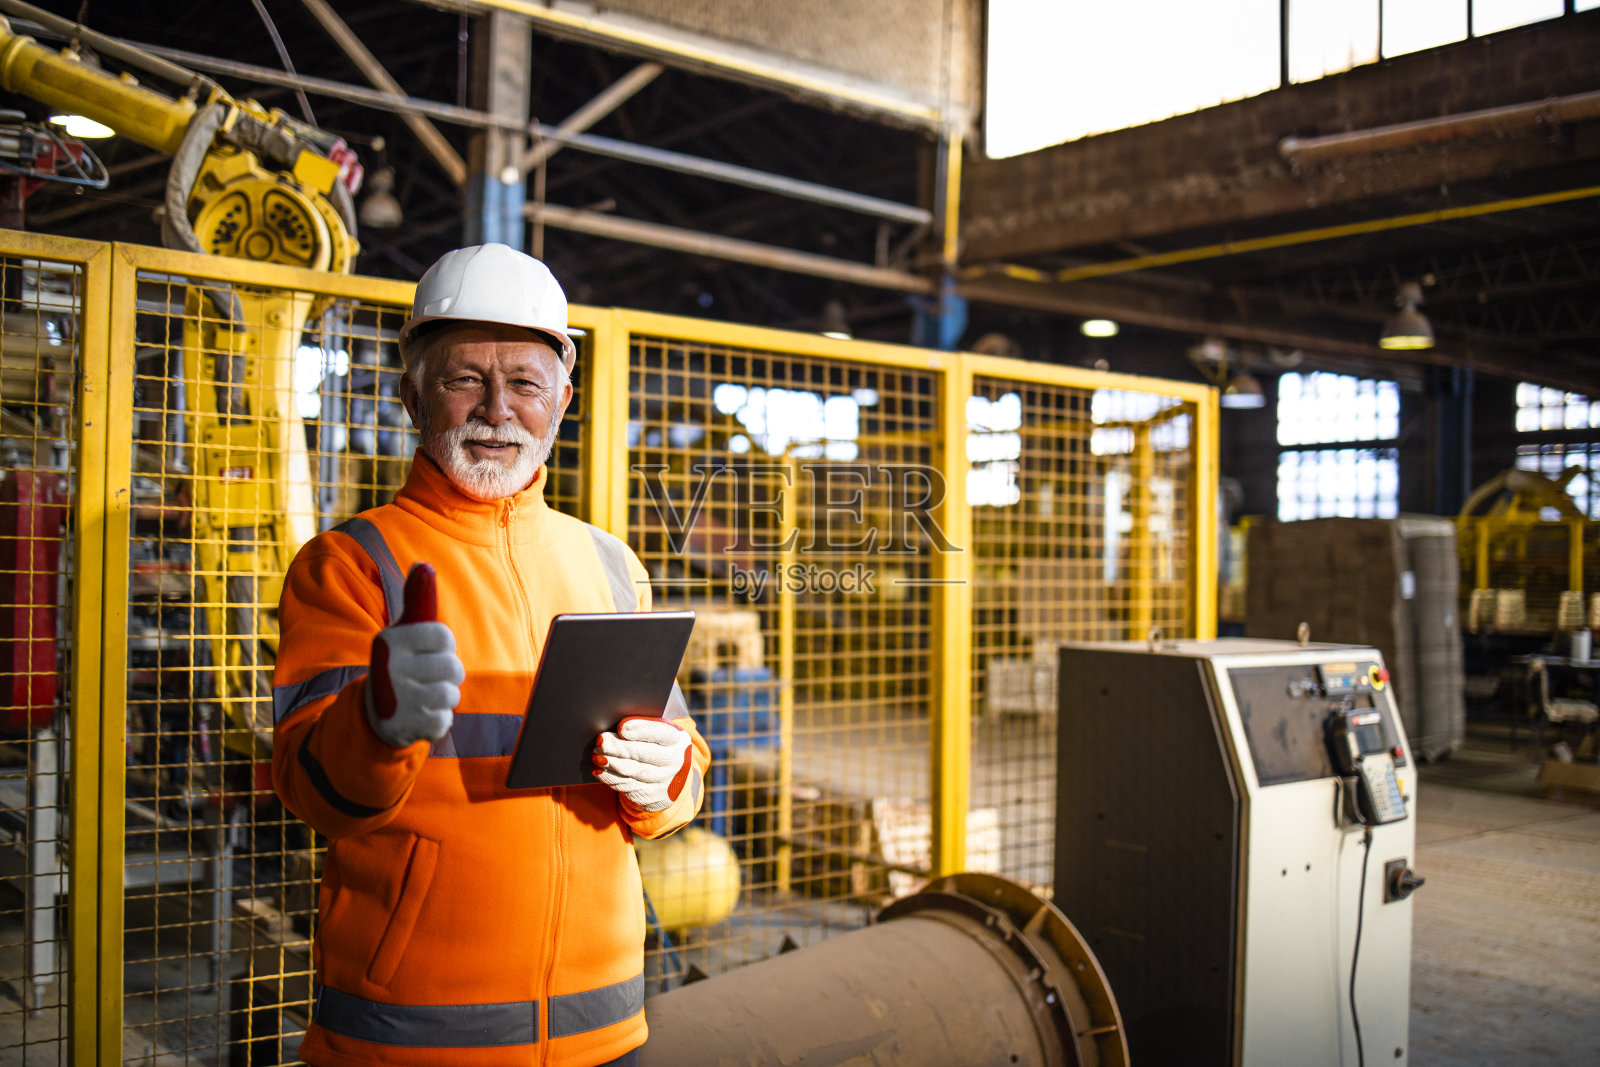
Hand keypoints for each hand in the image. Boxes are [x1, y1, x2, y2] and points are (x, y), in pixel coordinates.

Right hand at [366, 563, 463, 747]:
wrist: (376, 713)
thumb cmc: (400, 662)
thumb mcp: (403, 630)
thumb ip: (417, 599)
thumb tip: (424, 565)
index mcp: (390, 640)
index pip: (444, 637)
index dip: (443, 645)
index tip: (428, 650)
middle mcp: (390, 668)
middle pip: (453, 667)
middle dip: (447, 673)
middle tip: (427, 676)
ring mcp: (398, 699)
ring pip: (450, 694)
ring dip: (444, 696)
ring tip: (424, 695)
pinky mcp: (407, 725)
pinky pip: (445, 719)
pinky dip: (438, 718)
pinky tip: (420, 714)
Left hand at [592, 716, 692, 811]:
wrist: (674, 779)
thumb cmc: (660, 747)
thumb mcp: (660, 734)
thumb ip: (643, 727)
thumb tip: (616, 728)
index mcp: (677, 741)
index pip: (661, 734)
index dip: (640, 730)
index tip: (621, 727)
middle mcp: (674, 762)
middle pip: (643, 754)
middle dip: (619, 748)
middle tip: (600, 741)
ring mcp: (664, 782)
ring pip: (632, 772)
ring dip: (611, 763)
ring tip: (596, 755)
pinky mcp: (651, 797)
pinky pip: (626, 787)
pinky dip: (610, 778)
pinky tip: (599, 770)